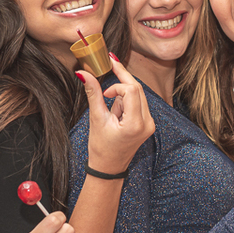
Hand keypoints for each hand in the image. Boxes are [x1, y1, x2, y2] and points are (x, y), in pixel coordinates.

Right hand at [79, 56, 154, 175]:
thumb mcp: (96, 118)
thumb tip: (83, 73)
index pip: (131, 90)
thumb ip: (93, 93)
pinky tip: (117, 113)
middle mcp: (147, 123)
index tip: (105, 92)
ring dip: (124, 94)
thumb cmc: (101, 148)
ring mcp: (150, 123)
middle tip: (110, 64)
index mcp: (135, 124)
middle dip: (122, 80)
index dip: (117, 85)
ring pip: (139, 94)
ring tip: (111, 112)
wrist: (109, 168)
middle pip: (138, 89)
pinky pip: (139, 102)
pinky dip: (127, 101)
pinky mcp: (148, 123)